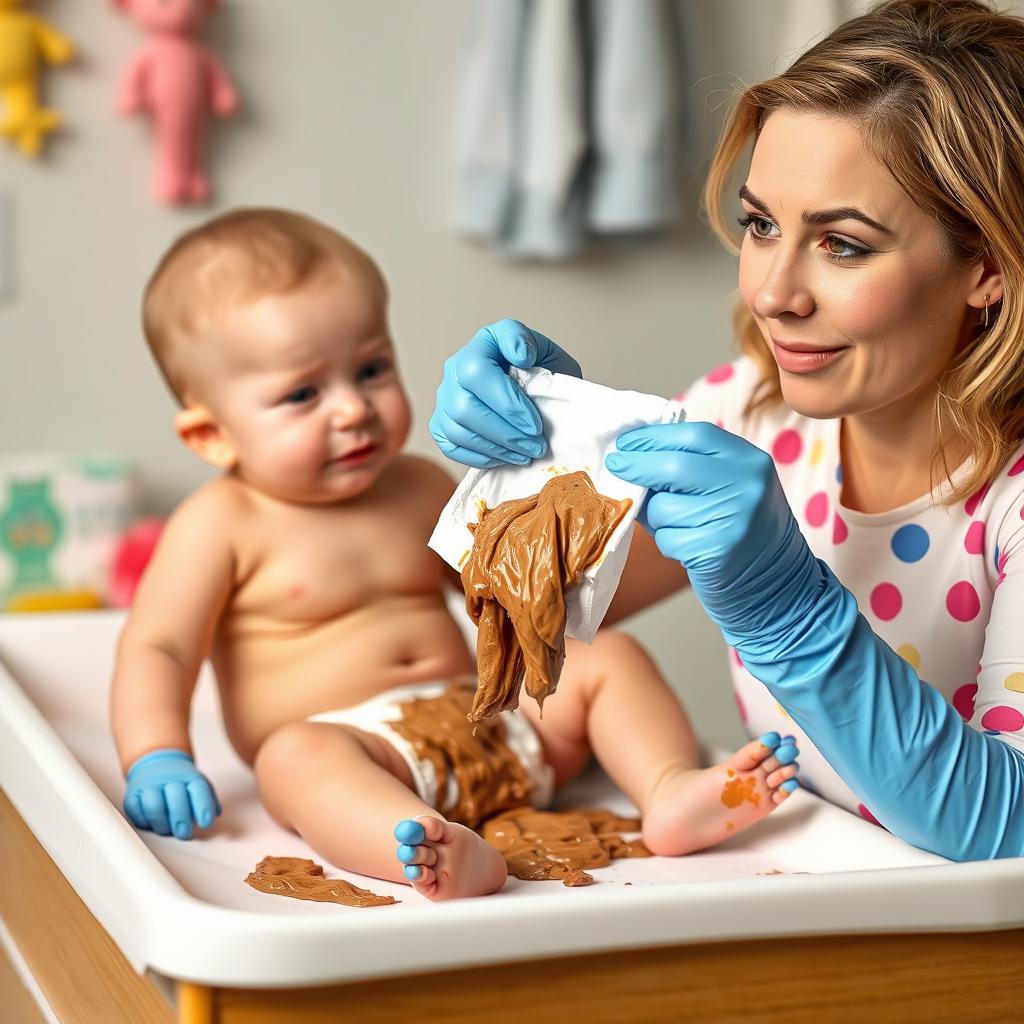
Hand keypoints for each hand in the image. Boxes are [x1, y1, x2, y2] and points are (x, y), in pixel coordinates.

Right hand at [123, 748, 220, 839]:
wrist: (157, 763)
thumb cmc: (181, 782)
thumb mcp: (198, 785)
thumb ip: (209, 799)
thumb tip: (216, 813)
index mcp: (189, 776)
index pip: (199, 788)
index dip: (203, 806)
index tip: (206, 823)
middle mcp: (169, 779)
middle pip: (176, 797)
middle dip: (181, 819)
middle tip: (185, 832)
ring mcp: (149, 785)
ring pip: (153, 805)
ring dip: (161, 823)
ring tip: (167, 830)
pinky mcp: (132, 794)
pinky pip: (134, 809)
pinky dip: (143, 820)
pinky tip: (151, 823)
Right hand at [429, 318, 581, 467]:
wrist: (539, 392)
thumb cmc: (542, 373)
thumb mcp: (547, 352)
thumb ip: (532, 347)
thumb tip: (521, 355)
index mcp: (481, 344)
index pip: (477, 372)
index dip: (506, 403)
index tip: (535, 424)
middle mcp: (454, 368)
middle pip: (464, 406)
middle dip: (504, 432)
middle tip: (535, 446)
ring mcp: (445, 397)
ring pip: (457, 429)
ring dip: (496, 448)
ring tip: (526, 454)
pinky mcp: (441, 425)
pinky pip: (451, 446)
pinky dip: (481, 456)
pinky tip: (506, 457)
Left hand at [606, 421, 823, 641]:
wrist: (779, 587)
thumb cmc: (744, 532)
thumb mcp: (734, 487)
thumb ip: (696, 465)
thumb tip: (634, 452)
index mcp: (751, 461)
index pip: (693, 435)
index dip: (653, 437)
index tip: (626, 443)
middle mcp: (748, 485)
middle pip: (673, 466)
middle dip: (636, 466)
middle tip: (615, 466)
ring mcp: (734, 518)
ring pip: (664, 507)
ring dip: (655, 517)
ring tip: (677, 525)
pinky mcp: (717, 551)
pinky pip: (668, 539)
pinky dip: (666, 543)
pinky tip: (688, 548)